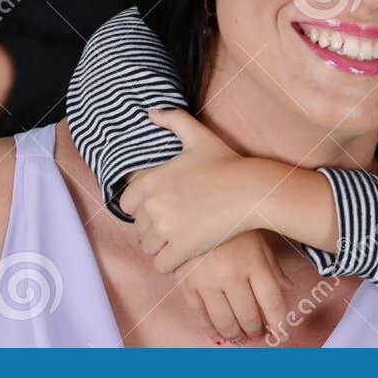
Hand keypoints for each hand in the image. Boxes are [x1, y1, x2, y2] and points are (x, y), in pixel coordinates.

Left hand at [122, 108, 285, 271]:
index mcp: (152, 180)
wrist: (251, 190)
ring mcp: (167, 229)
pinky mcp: (183, 248)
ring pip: (148, 248)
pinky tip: (183, 253)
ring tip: (177, 239)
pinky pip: (161, 265)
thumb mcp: (199, 136)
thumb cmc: (226, 163)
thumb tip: (150, 113)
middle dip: (151, 228)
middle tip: (172, 224)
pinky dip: (169, 262)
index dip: (141, 207)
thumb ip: (173, 120)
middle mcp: (154, 206)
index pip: (126, 204)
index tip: (158, 207)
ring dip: (160, 246)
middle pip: (138, 228)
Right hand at [176, 229, 293, 343]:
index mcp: (253, 261)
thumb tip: (288, 288)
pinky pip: (200, 315)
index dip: (279, 321)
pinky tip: (218, 332)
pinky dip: (210, 328)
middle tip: (259, 334)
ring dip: (235, 334)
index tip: (281, 331)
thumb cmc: (231, 218)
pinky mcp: (186, 284)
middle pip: (248, 316)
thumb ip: (272, 265)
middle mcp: (231, 275)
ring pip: (224, 321)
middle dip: (257, 331)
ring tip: (241, 337)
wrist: (190, 204)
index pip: (272, 302)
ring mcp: (206, 281)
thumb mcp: (257, 236)